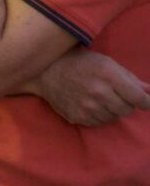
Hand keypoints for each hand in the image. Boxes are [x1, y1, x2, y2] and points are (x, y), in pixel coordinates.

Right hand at [35, 47, 149, 125]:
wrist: (46, 71)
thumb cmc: (80, 63)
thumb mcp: (106, 63)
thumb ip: (130, 78)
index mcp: (108, 75)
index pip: (139, 98)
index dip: (146, 101)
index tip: (144, 101)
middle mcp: (99, 92)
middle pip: (127, 110)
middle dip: (126, 103)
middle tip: (115, 95)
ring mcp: (88, 106)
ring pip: (113, 117)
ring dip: (111, 110)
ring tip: (100, 98)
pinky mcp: (78, 116)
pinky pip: (99, 122)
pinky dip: (98, 115)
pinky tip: (90, 104)